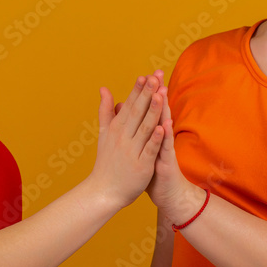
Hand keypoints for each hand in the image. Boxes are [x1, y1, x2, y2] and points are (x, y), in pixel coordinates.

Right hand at [89, 74, 166, 209]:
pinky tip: (163, 127)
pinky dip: (156, 138)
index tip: (146, 75)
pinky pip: (150, 149)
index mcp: (116, 128)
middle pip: (137, 112)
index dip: (138, 90)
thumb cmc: (106, 162)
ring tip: (160, 95)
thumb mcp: (104, 133)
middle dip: (147, 94)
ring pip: (145, 127)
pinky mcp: (141, 165)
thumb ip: (105, 110)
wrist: (103, 191)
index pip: (129, 105)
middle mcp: (123, 137)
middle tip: (155, 77)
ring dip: (153, 111)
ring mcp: (132, 151)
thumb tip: (104, 88)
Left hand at [146, 85, 202, 226]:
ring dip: (163, 109)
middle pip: (158, 112)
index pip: (148, 110)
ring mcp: (165, 148)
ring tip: (161, 91)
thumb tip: (127, 113)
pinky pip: (167, 146)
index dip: (146, 93)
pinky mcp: (167, 160)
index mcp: (150, 134)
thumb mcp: (142, 149)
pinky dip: (166, 135)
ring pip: (164, 125)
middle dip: (157, 93)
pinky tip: (166, 124)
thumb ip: (135, 131)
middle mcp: (160, 138)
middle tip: (157, 74)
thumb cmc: (153, 171)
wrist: (166, 194)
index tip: (144, 74)